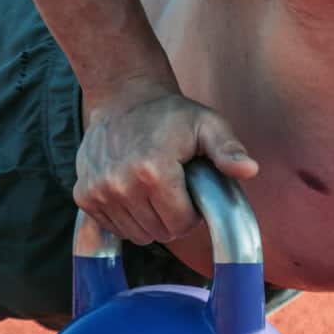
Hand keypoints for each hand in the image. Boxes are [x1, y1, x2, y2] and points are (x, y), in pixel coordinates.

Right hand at [74, 82, 257, 244]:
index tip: (190, 191)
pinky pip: (113, 228)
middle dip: (171, 217)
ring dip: (148, 219)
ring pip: (136, 235)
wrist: (123, 98)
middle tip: (173, 188)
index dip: (191, 213)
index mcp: (154, 171)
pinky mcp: (83, 195)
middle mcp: (121, 185)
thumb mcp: (208, 125)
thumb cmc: (171, 115)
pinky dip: (126, 217)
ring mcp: (98, 191)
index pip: (180, 225)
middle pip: (158, 233)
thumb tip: (249, 170)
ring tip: (152, 188)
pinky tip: (131, 191)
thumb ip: (228, 150)